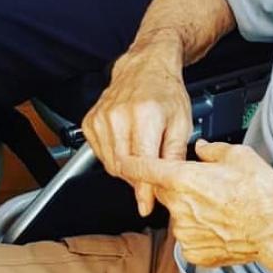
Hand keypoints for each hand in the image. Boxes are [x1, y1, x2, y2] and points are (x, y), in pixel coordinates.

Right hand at [81, 42, 192, 216]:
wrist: (146, 67)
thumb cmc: (166, 92)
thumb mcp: (182, 123)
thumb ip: (173, 156)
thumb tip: (167, 185)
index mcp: (144, 116)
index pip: (140, 164)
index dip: (144, 189)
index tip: (146, 205)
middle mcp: (118, 116)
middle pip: (122, 167)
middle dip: (137, 180)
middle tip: (152, 178)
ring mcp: (101, 118)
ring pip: (110, 164)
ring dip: (127, 169)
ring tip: (143, 155)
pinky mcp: (90, 122)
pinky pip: (101, 154)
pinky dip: (115, 158)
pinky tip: (128, 146)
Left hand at [122, 142, 272, 266]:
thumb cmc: (261, 194)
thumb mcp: (239, 156)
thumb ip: (212, 150)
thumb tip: (202, 149)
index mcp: (185, 179)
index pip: (145, 169)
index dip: (132, 163)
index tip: (123, 162)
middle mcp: (179, 207)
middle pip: (165, 192)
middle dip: (179, 188)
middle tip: (208, 188)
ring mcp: (185, 232)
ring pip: (179, 217)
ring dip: (191, 212)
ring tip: (221, 210)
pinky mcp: (194, 252)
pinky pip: (190, 238)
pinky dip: (201, 233)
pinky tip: (222, 227)